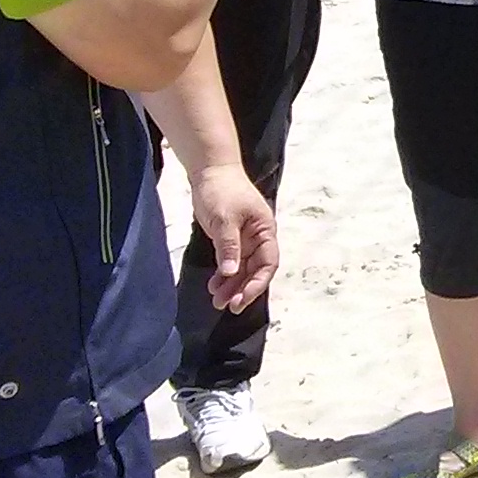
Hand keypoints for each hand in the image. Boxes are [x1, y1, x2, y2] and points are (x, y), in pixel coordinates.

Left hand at [189, 166, 279, 314]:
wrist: (210, 171)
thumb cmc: (222, 191)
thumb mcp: (225, 219)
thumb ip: (229, 246)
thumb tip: (232, 273)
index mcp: (265, 230)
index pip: (268, 263)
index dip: (257, 283)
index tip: (241, 299)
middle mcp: (258, 238)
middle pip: (256, 270)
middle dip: (243, 289)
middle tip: (227, 306)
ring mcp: (244, 239)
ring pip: (242, 269)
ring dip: (232, 286)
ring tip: (217, 301)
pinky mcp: (230, 239)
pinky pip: (231, 262)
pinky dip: (224, 275)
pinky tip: (214, 285)